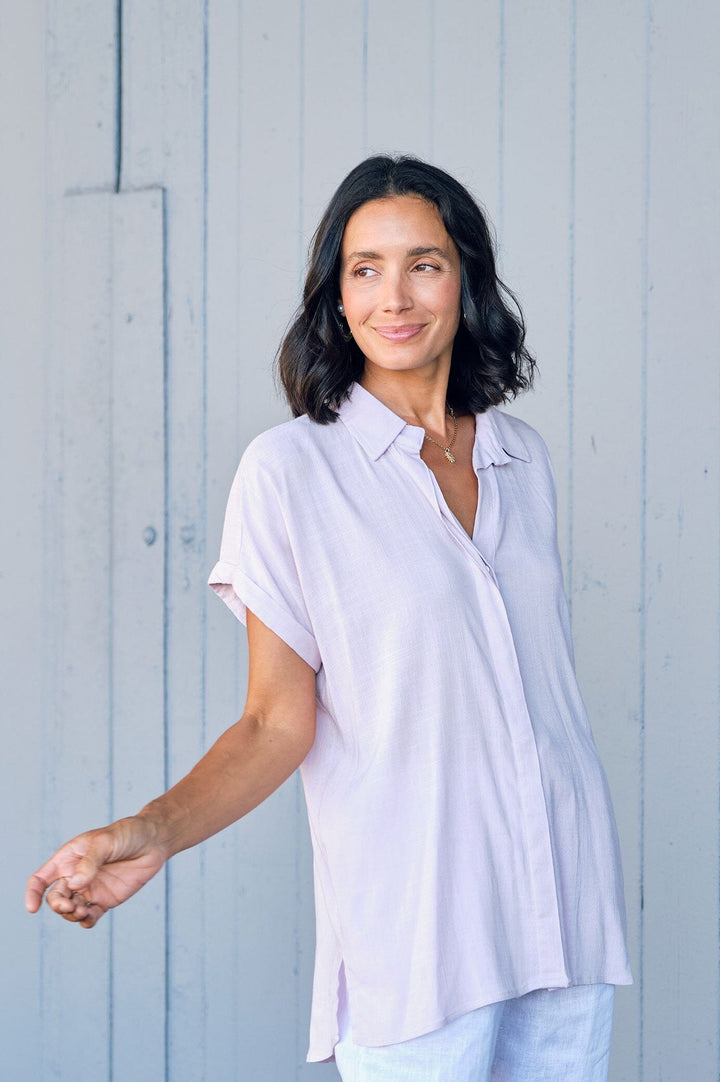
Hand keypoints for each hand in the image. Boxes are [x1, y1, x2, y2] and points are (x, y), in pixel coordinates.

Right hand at [25, 816, 166, 928]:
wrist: (154, 841)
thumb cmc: (127, 833)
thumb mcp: (105, 842)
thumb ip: (90, 863)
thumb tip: (75, 884)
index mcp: (69, 859)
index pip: (41, 879)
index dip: (32, 893)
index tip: (33, 908)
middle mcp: (76, 876)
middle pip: (55, 898)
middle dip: (58, 906)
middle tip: (71, 906)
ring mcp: (90, 889)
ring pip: (71, 911)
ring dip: (72, 915)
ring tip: (84, 912)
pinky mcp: (106, 900)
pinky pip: (90, 917)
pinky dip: (87, 922)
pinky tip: (90, 919)